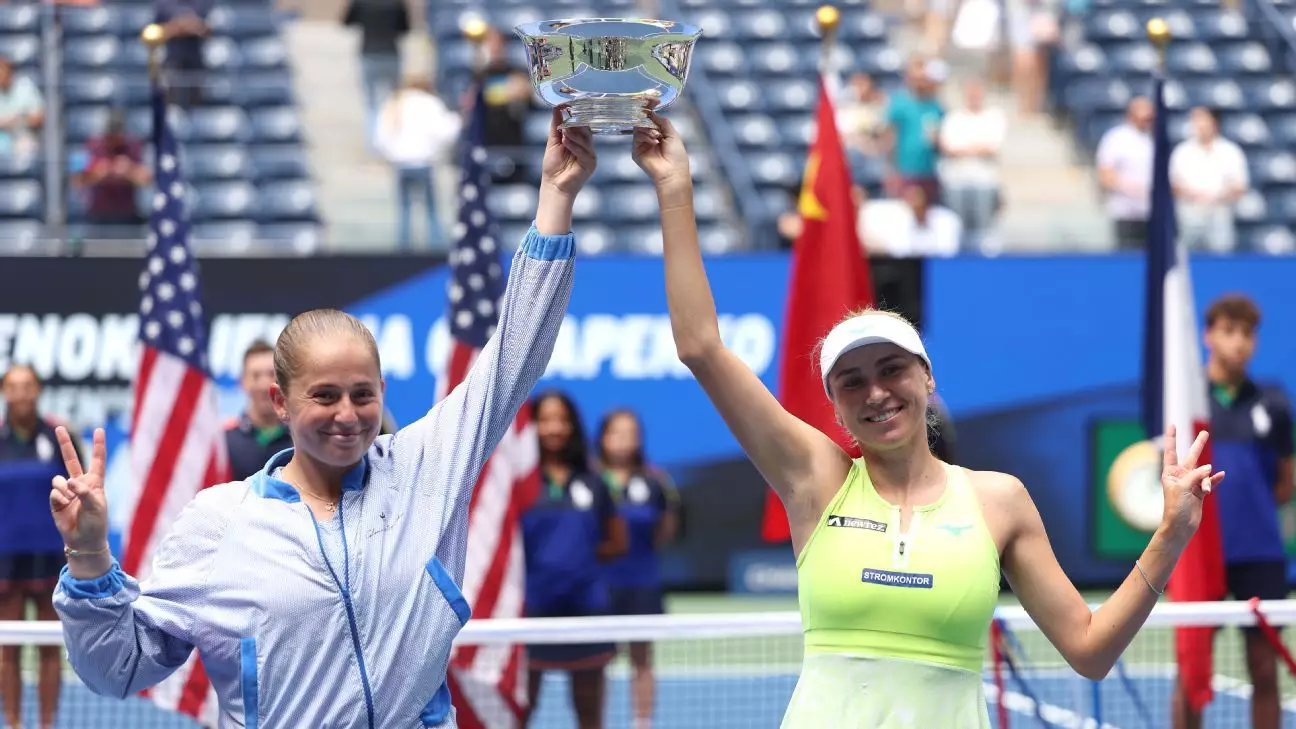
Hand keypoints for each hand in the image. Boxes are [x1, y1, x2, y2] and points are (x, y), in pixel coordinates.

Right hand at [49, 427, 109, 552]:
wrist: (84, 540)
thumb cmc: (96, 522)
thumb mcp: (96, 506)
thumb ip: (84, 491)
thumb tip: (68, 482)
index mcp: (95, 482)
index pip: (97, 460)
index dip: (98, 445)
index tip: (99, 429)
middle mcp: (80, 484)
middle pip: (71, 460)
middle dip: (65, 443)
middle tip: (59, 427)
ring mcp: (67, 491)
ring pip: (58, 479)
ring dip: (63, 488)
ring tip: (70, 498)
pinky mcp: (56, 500)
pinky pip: (54, 493)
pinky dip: (59, 499)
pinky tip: (64, 506)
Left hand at [540, 107, 596, 196]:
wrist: (554, 185)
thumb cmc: (553, 166)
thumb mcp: (553, 142)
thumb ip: (556, 125)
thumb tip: (557, 108)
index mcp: (579, 141)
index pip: (581, 124)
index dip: (576, 115)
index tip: (568, 106)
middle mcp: (586, 146)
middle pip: (586, 130)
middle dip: (576, 123)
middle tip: (567, 118)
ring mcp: (590, 155)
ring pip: (586, 139)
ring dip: (574, 134)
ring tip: (564, 132)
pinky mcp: (591, 163)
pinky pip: (585, 151)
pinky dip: (575, 146)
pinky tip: (566, 142)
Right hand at [631, 111, 690, 191]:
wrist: (673, 172)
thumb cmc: (677, 156)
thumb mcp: (672, 135)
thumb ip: (663, 122)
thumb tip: (653, 113)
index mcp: (658, 132)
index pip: (651, 117)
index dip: (650, 108)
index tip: (652, 99)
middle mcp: (648, 137)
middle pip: (642, 120)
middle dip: (647, 116)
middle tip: (650, 112)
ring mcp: (641, 144)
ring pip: (638, 127)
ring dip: (648, 129)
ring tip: (657, 136)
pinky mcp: (636, 151)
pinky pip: (637, 137)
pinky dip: (645, 136)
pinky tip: (654, 141)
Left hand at [1159, 424, 1225, 543]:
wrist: (1180, 526)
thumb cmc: (1175, 507)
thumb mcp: (1183, 488)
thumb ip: (1195, 475)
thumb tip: (1210, 468)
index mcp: (1170, 473)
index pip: (1171, 451)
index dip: (1171, 437)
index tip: (1172, 424)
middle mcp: (1180, 476)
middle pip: (1191, 457)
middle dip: (1198, 445)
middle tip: (1205, 432)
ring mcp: (1191, 484)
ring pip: (1204, 473)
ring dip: (1207, 480)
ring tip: (1205, 490)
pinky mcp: (1200, 492)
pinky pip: (1210, 482)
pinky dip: (1215, 480)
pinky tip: (1222, 475)